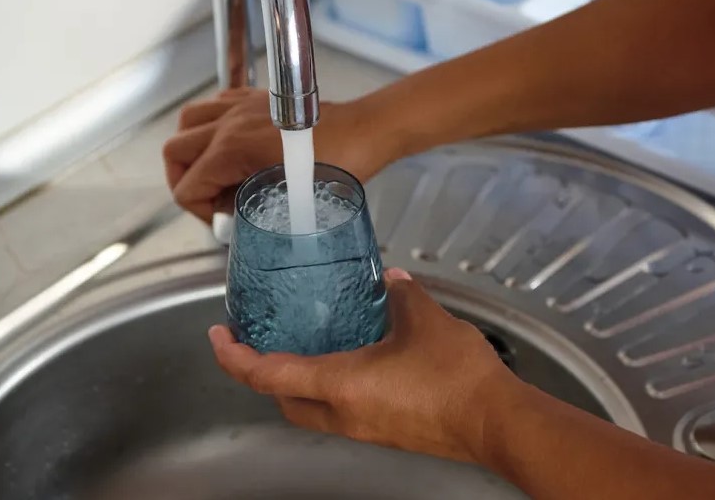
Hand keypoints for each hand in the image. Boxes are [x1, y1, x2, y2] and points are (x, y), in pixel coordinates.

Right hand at [163, 87, 395, 221]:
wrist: (362, 132)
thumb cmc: (336, 164)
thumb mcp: (285, 200)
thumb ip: (246, 208)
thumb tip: (227, 215)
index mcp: (232, 149)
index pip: (186, 186)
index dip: (200, 211)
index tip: (224, 221)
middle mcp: (229, 123)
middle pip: (175, 151)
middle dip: (184, 181)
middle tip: (208, 200)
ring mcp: (241, 106)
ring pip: (188, 122)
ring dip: (191, 149)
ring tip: (211, 171)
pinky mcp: (255, 98)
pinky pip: (215, 105)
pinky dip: (210, 125)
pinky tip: (228, 143)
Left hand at [207, 269, 522, 463]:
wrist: (495, 422)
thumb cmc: (458, 379)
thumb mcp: (425, 318)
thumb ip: (400, 294)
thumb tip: (391, 280)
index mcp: (340, 385)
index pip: (266, 374)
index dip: (234, 355)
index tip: (220, 336)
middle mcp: (344, 414)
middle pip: (282, 399)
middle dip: (261, 374)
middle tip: (255, 343)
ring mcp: (365, 429)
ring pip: (311, 409)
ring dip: (297, 383)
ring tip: (300, 349)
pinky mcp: (386, 433)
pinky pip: (342, 412)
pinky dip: (331, 389)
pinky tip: (352, 362)